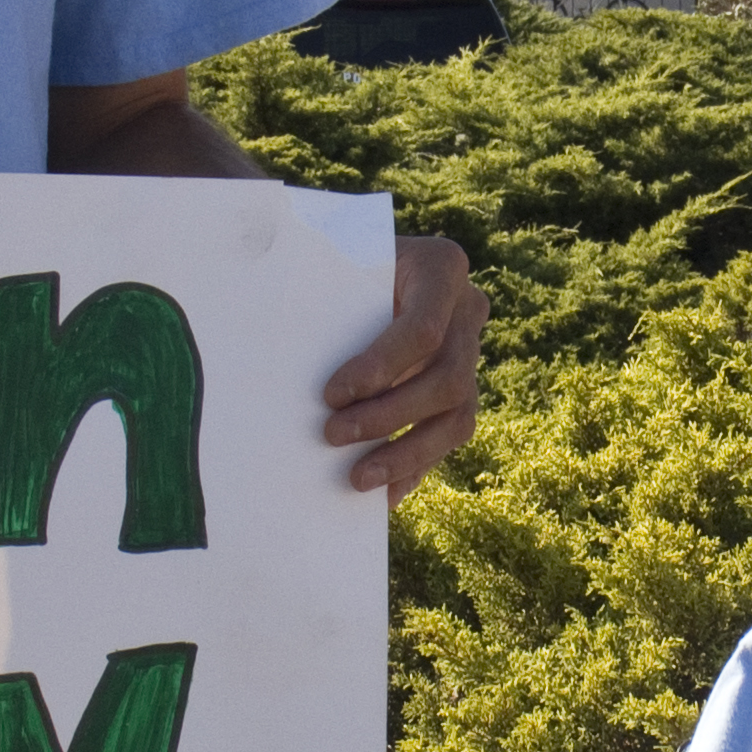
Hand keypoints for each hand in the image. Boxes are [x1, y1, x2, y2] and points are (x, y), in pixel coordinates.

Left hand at [324, 223, 482, 500]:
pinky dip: (415, 466)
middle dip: (389, 416)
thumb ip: (322, 289)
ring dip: (408, 453)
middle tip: (332, 435)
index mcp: (442, 266)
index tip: (331, 394)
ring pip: (459, 416)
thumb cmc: (336, 261)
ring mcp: (471, 352)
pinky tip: (384, 492)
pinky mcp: (462, 389)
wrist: (357, 262)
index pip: (423, 330)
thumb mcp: (334, 260)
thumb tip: (280, 344)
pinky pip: (450, 435)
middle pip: (447, 378)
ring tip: (359, 478)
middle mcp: (468, 309)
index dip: (381, 368)